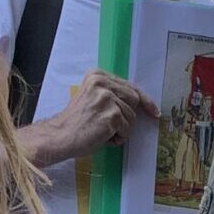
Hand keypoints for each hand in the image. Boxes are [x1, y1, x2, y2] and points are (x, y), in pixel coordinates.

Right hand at [21, 69, 159, 166]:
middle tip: (113, 127)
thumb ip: (111, 94)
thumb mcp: (92, 98)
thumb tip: (139, 101)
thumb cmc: (76, 123)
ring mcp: (107, 98)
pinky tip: (102, 137)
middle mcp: (102, 82)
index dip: (144, 100)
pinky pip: (127, 129)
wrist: (59, 136)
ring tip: (101, 132)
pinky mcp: (111, 114)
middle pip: (134, 100)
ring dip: (121, 129)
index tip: (154, 111)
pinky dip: (118, 138)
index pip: (129, 86)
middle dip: (128, 116)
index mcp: (97, 75)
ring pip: (132, 117)